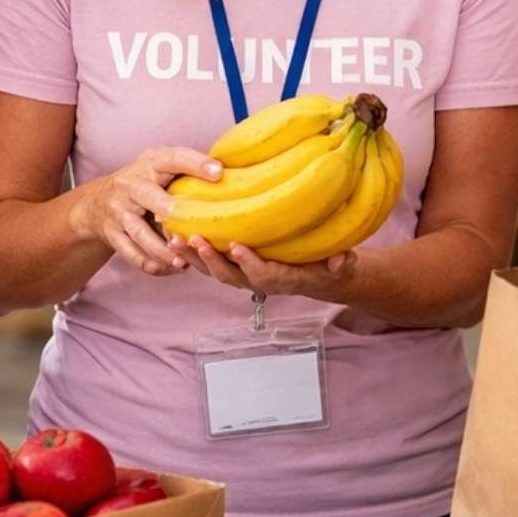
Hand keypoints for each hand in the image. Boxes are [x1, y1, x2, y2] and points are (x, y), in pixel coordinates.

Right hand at [70, 146, 219, 275]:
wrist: (98, 202)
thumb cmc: (145, 181)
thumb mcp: (162, 166)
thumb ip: (188, 168)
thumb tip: (230, 172)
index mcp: (149, 162)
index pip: (173, 159)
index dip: (195, 165)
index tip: (218, 172)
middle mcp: (130, 185)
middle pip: (149, 197)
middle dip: (169, 209)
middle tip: (192, 225)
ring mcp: (118, 211)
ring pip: (140, 234)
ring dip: (162, 250)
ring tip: (184, 262)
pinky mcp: (112, 234)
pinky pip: (130, 253)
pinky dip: (151, 264)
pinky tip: (171, 269)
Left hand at [182, 235, 356, 300]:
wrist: (318, 277)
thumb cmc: (328, 267)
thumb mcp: (341, 266)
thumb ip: (340, 263)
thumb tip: (342, 260)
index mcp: (282, 280)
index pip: (262, 275)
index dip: (249, 263)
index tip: (236, 246)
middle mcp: (258, 281)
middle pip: (229, 275)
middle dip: (211, 260)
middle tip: (195, 240)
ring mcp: (242, 275)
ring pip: (213, 271)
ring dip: (193, 257)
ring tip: (175, 239)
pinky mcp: (233, 267)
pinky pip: (208, 263)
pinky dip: (191, 253)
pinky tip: (175, 235)